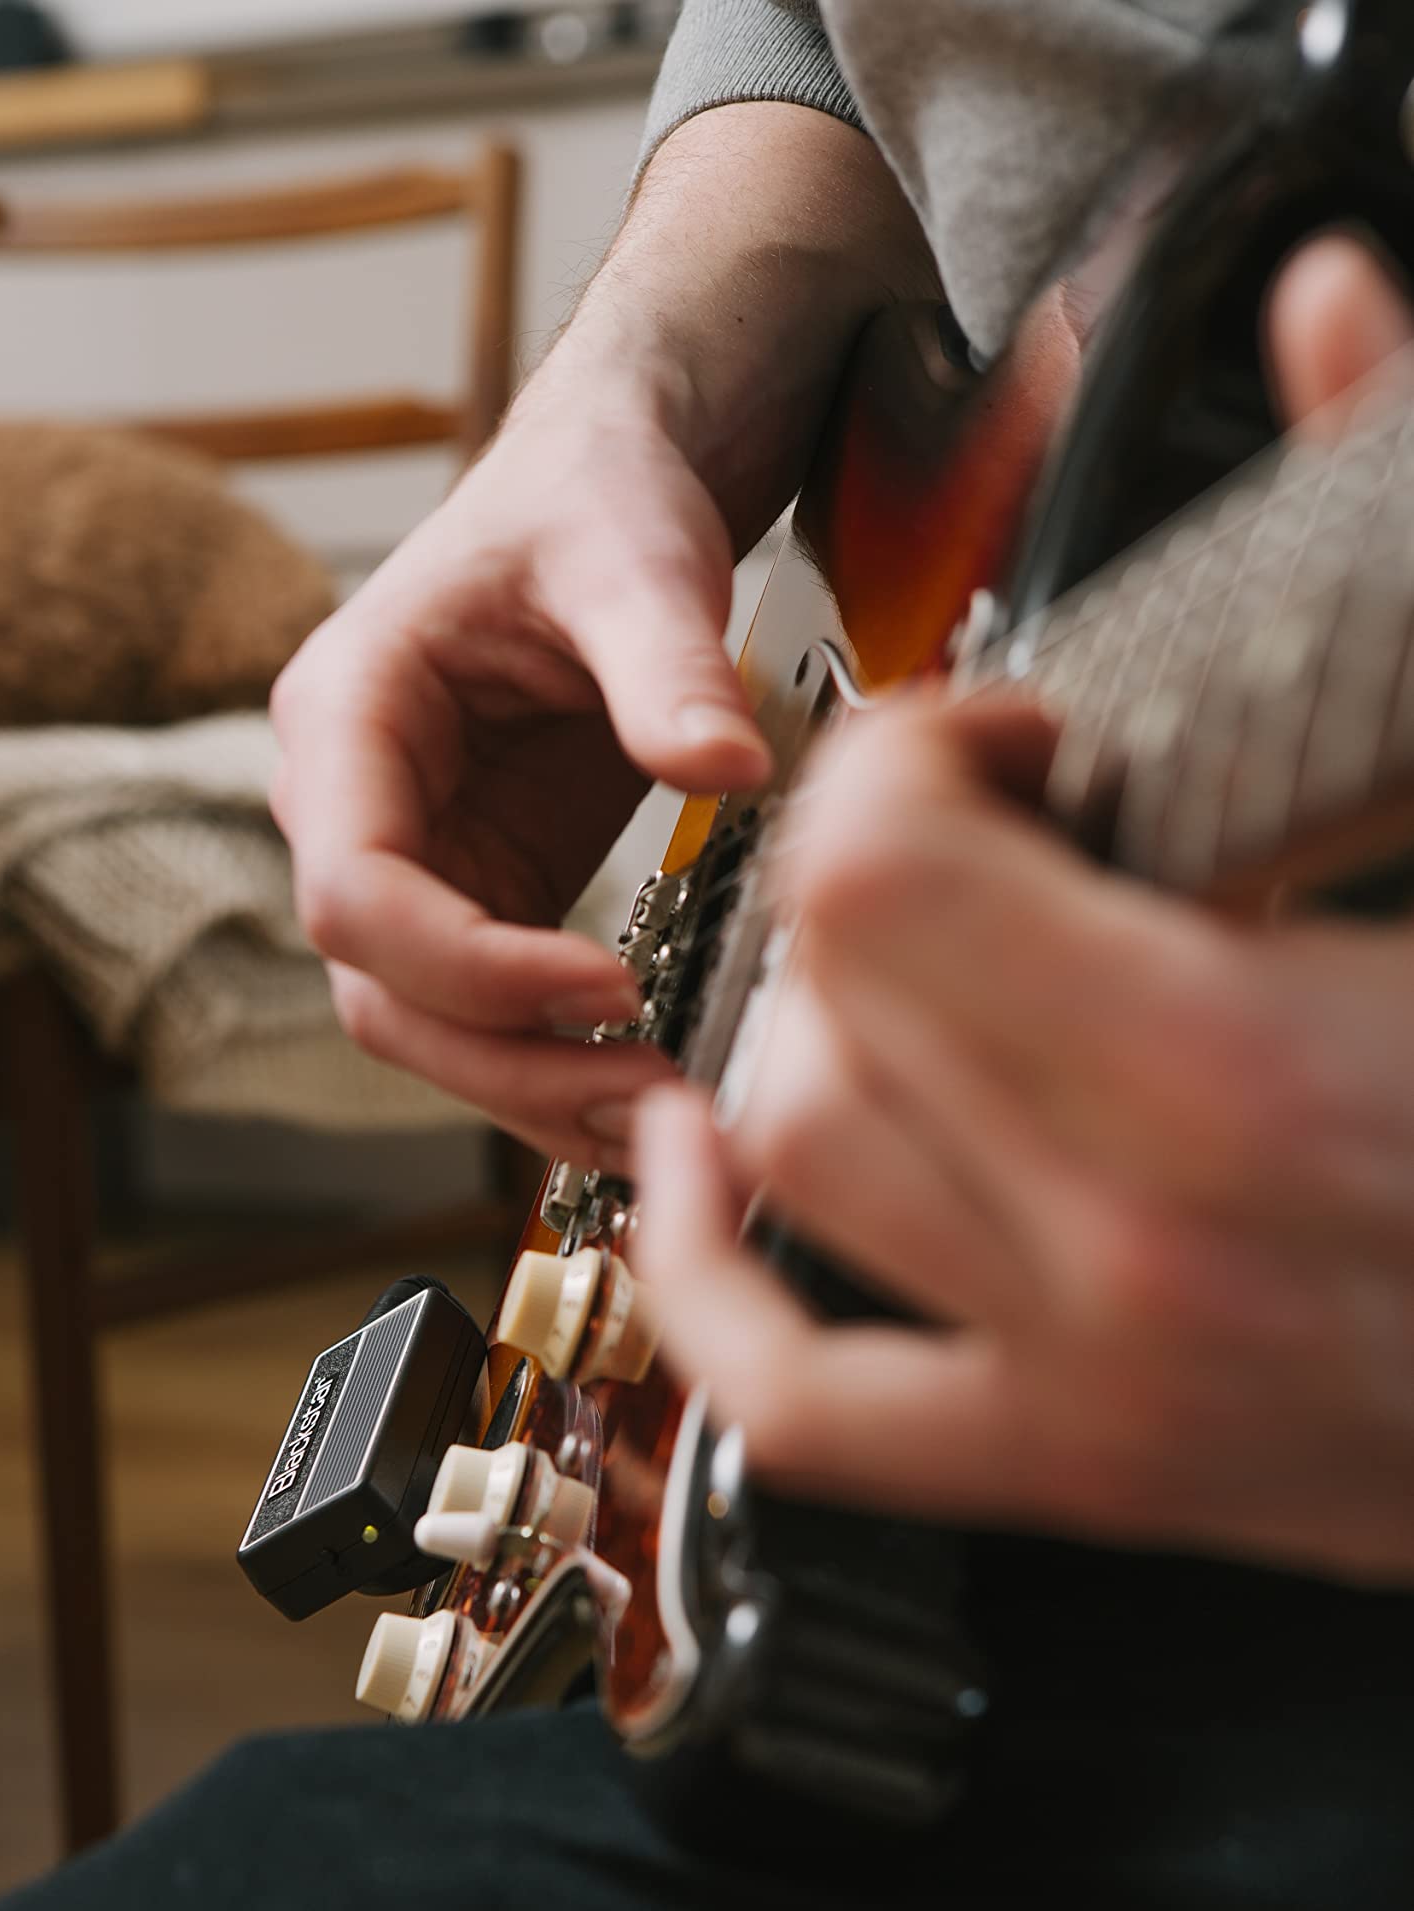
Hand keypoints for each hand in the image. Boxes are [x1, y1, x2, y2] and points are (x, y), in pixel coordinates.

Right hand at [270, 104, 926, 1168]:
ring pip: (431, 1030)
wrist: (616, 483)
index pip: (355, 893)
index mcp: (347, 716)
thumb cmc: (599, 495)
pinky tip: (654, 1097)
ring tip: (665, 1121)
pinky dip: (566, 1069)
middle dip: (508, 1065)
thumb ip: (667, 665)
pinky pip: (497, 1020)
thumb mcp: (636, 558)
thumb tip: (729, 774)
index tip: (610, 983)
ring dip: (537, 1092)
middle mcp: (353, 807)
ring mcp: (415, 864)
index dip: (472, 966)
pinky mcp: (484, 897)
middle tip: (648, 1101)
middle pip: (382, 995)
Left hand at [636, 237, 1413, 1583]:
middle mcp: (1135, 1240)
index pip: (880, 862)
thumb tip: (1327, 304)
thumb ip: (1385, 562)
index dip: (918, 756)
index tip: (1016, 748)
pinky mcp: (1080, 1469)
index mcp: (1240, 1063)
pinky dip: (704, 1293)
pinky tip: (702, 1181)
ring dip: (811, 1025)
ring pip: (790, 1153)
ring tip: (899, 969)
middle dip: (873, 870)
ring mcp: (1094, 1377)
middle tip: (988, 842)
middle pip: (821, 984)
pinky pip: (797, 1410)